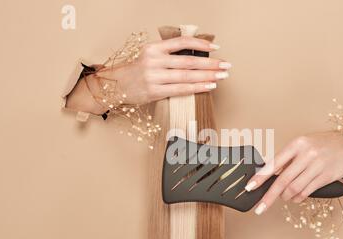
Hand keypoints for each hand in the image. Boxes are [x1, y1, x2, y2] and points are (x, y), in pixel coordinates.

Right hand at [66, 36, 230, 113]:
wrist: (115, 87)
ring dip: (207, 76)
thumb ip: (170, 57)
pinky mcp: (154, 91)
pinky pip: (180, 89)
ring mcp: (153, 76)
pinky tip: (209, 86)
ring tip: (222, 76)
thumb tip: (198, 59)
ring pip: (186, 75)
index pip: (181, 42)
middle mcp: (153, 60)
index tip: (216, 47)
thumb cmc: (137, 72)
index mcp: (154, 48)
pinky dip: (197, 87)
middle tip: (226, 65)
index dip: (200, 43)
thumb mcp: (150, 57)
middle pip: (188, 61)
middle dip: (210, 63)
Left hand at [245, 131, 342, 214]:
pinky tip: (295, 197)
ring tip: (284, 196)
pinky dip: (297, 197)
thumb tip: (268, 176)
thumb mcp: (302, 146)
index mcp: (297, 144)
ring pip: (294, 188)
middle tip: (260, 207)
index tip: (250, 187)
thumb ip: (287, 160)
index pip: (274, 163)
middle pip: (282, 180)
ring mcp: (317, 166)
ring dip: (285, 196)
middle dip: (269, 196)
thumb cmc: (321, 145)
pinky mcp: (326, 176)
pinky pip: (306, 192)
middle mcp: (306, 154)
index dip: (260, 177)